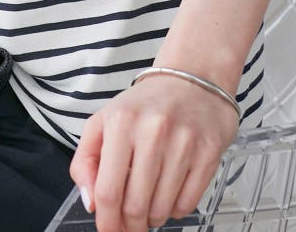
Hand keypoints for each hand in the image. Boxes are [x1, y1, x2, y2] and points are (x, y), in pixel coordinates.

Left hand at [69, 72, 239, 231]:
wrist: (191, 79)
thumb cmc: (143, 106)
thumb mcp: (103, 122)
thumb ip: (86, 160)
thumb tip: (90, 202)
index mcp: (120, 123)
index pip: (108, 191)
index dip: (106, 222)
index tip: (108, 231)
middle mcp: (152, 131)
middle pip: (136, 206)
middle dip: (130, 226)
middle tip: (130, 225)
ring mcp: (183, 142)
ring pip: (162, 209)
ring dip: (153, 218)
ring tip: (150, 204)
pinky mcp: (209, 151)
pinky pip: (188, 203)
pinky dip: (176, 210)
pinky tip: (170, 193)